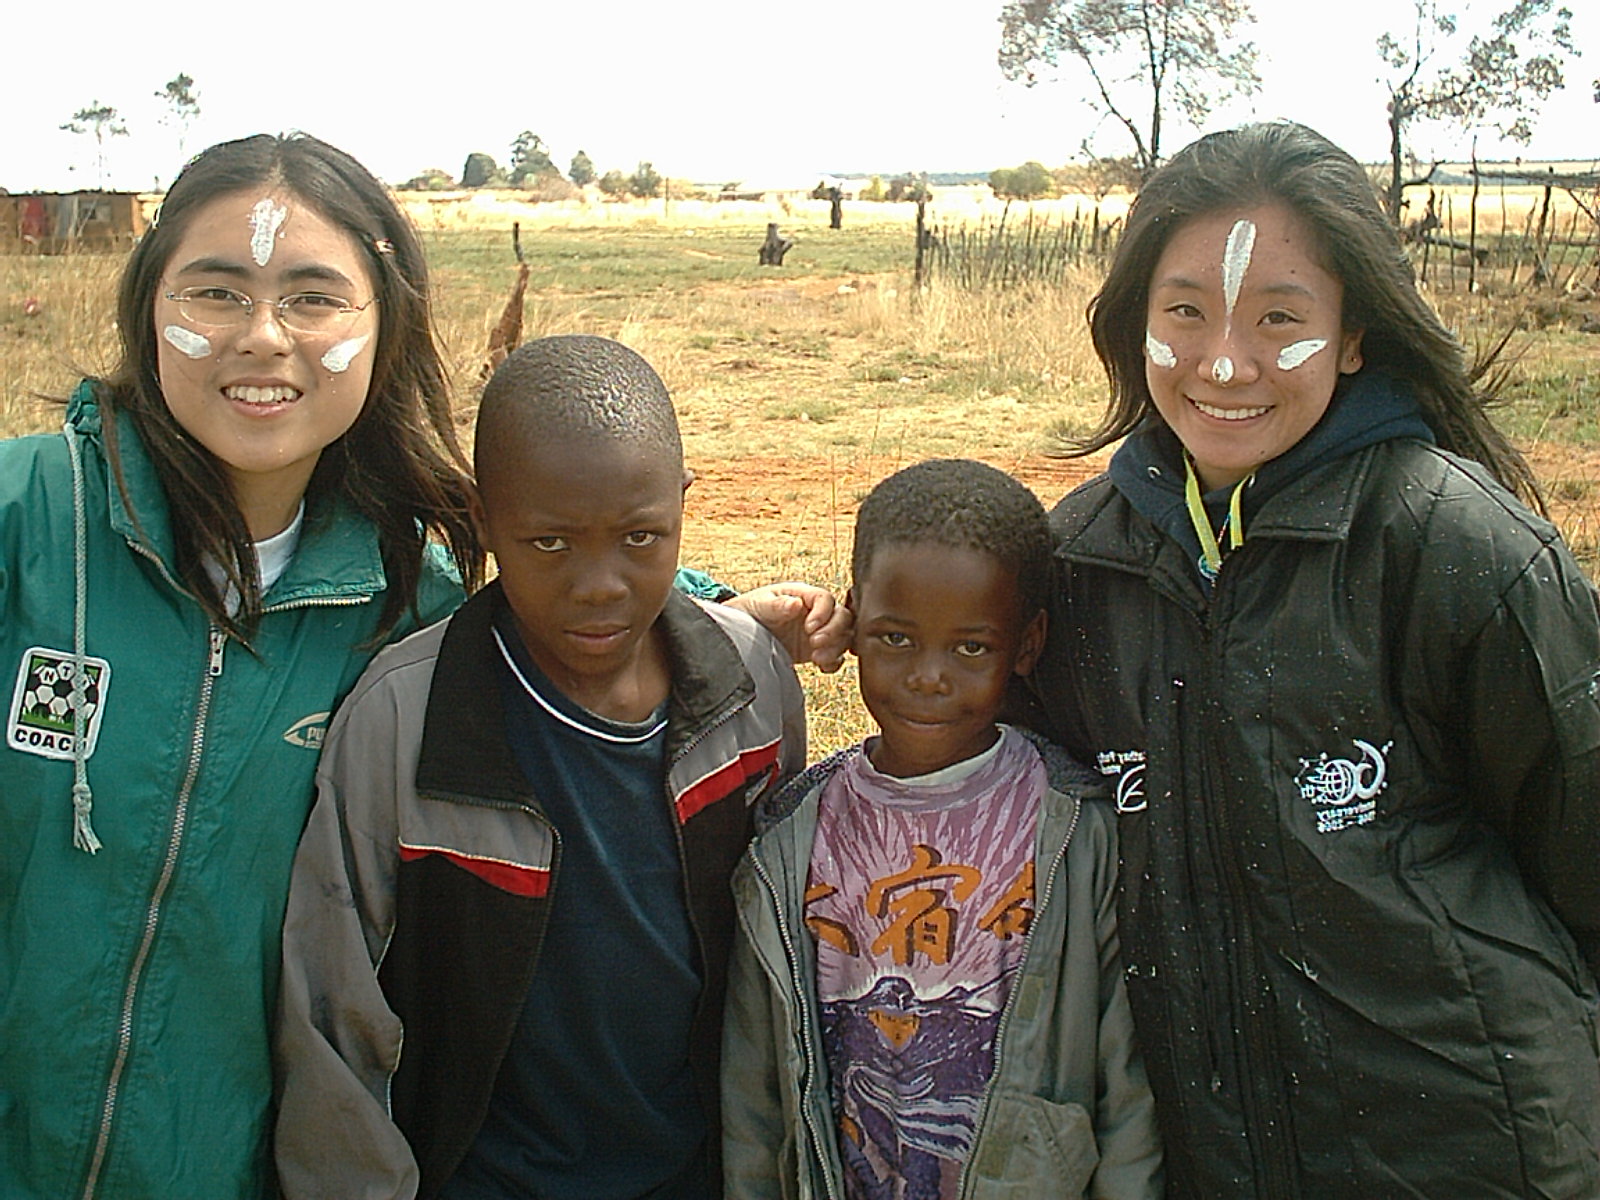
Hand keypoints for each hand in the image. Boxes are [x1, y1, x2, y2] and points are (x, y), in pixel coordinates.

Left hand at [728, 582, 852, 672]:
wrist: (741, 633)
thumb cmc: (750, 610)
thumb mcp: (760, 604)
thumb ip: (777, 605)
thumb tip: (796, 604)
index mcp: (804, 595)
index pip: (826, 599)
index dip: (823, 613)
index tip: (809, 628)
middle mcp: (815, 612)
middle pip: (842, 617)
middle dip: (834, 631)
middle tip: (815, 643)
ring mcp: (818, 631)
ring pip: (844, 637)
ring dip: (835, 648)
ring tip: (817, 658)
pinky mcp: (816, 650)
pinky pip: (837, 656)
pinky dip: (834, 662)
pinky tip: (822, 666)